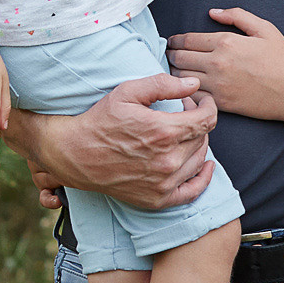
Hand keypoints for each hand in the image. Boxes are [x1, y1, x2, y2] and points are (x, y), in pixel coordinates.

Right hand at [16, 74, 217, 210]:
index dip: (208, 106)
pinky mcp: (158, 198)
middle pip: (202, 138)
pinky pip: (193, 191)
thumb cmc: (100, 121)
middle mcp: (168, 160)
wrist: (75, 154)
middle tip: (183, 113)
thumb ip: (163, 85)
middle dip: (198, 122)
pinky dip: (203, 178)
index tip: (202, 101)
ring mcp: (164, 183)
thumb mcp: (127, 92)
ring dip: (197, 144)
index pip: (207, 120)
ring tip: (183, 133)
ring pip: (199, 160)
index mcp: (164, 132)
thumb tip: (194, 84)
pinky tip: (205, 166)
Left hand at [166, 8, 283, 121]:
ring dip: (174, 73)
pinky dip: (184, 91)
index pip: (187, 39)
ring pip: (180, 78)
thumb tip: (212, 12)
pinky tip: (186, 88)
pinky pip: (191, 96)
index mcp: (225, 42)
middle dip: (171, 55)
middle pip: (178, 57)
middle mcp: (217, 63)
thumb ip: (236, 15)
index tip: (172, 42)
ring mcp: (217, 84)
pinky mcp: (220, 103)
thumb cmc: (282, 59)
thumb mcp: (264, 29)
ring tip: (175, 71)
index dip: (175, 40)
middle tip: (170, 55)